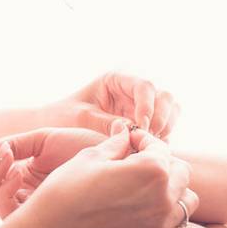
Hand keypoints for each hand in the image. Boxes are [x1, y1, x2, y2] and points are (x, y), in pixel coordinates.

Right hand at [0, 126, 109, 218]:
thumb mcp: (44, 141)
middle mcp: (23, 199)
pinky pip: (10, 213)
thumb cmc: (84, 147)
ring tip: (6, 153)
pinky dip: (7, 189)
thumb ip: (15, 145)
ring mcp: (32, 211)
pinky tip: (20, 169)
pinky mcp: (43, 220)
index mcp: (20, 181)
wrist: (115, 155)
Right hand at [28, 128, 198, 227]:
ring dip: (171, 188)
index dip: (142, 140)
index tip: (127, 142)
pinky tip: (137, 207)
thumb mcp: (90, 158)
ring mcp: (159, 223)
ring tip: (142, 186)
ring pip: (184, 198)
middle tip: (134, 162)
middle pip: (180, 171)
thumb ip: (117, 144)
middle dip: (161, 162)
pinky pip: (172, 221)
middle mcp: (164, 197)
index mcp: (152, 171)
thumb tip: (126, 133)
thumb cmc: (64, 195)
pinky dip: (165, 210)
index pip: (160, 147)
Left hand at [47, 72, 179, 137]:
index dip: (147, 106)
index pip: (145, 86)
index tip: (140, 127)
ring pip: (171, 109)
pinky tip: (148, 148)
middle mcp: (133, 89)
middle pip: (164, 96)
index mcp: (117, 79)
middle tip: (148, 138)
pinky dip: (163, 136)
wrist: (55, 126)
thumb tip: (135, 130)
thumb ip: (108, 122)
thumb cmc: (64, 117)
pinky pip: (166, 125)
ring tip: (148, 144)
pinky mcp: (145, 121)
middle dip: (161, 117)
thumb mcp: (83, 118)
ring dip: (166, 127)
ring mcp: (142, 105)